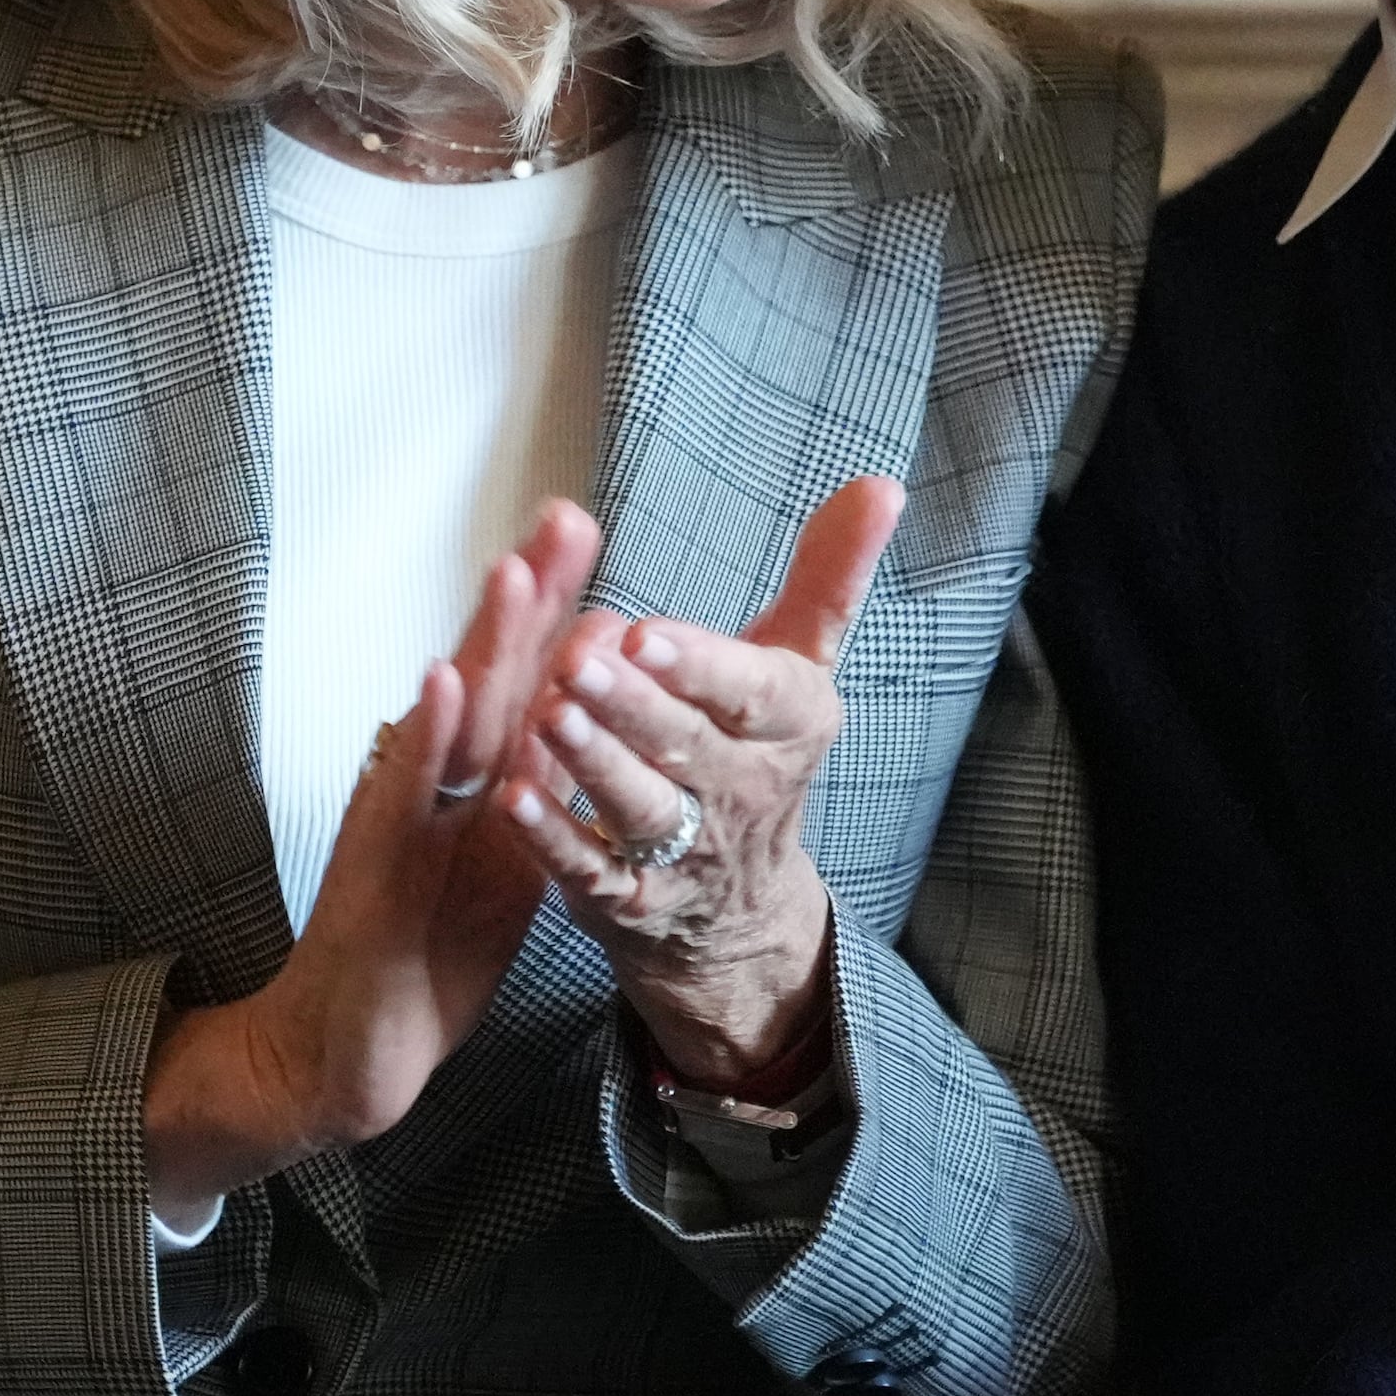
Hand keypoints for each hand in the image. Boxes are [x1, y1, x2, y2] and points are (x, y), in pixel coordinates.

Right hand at [139, 501, 601, 1216]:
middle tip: (565, 514)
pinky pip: (402, 797)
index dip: (554, 606)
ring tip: (515, 569)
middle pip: (489, 672)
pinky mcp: (376, 867)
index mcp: (475, 779)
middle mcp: (434, 781)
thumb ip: (534, 787)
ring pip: (449, 719)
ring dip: (482, 643)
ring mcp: (402, 818)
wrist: (351, 1050)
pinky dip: (421, 738)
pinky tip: (438, 684)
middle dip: (530, 595)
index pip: (520, 678)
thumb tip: (583, 718)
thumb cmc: (428, 952)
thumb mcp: (508, 862)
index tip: (583, 528)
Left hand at [497, 476, 898, 1090]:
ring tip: (548, 718)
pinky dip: (553, 838)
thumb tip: (881, 484)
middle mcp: (743, 791)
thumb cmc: (755, 757)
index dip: (700, 665)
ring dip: (593, 764)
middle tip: (576, 663)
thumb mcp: (799, 670)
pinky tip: (513, 797)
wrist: (739, 911)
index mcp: (789, 726)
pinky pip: (591, 872)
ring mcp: (687, 854)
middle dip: (632, 705)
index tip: (645, 631)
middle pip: (687, 745)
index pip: (752, 692)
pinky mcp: (630, 903)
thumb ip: (829, 577)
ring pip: (640, 806)